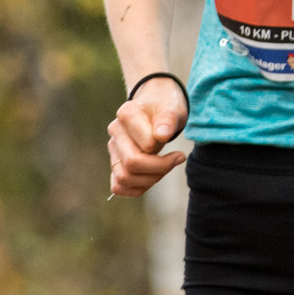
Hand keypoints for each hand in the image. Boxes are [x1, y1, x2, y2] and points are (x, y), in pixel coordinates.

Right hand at [107, 77, 187, 196]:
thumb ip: (168, 119)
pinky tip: (152, 178)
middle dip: (159, 170)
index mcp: (127, 113)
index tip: (179, 152)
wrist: (156, 105)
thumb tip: (161, 136)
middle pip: (132, 164)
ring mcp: (113, 147)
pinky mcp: (114, 161)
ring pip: (124, 178)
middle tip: (176, 161)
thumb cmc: (166, 107)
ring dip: (150, 180)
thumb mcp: (173, 108)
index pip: (147, 146)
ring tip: (165, 169)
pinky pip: (118, 186)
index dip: (165, 155)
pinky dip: (137, 189)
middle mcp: (115, 130)